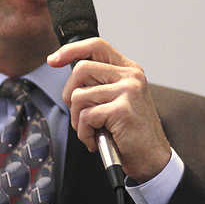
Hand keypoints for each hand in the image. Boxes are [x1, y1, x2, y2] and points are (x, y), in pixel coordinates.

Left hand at [47, 37, 170, 182]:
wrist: (151, 157)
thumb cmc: (132, 132)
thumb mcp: (120, 99)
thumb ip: (101, 84)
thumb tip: (71, 80)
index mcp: (129, 70)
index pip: (97, 46)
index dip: (71, 50)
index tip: (54, 60)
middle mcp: (130, 76)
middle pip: (81, 69)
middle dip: (70, 95)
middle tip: (81, 114)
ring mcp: (127, 91)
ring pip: (79, 96)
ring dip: (78, 120)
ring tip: (93, 130)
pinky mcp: (121, 109)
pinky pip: (86, 117)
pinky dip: (85, 133)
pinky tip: (96, 139)